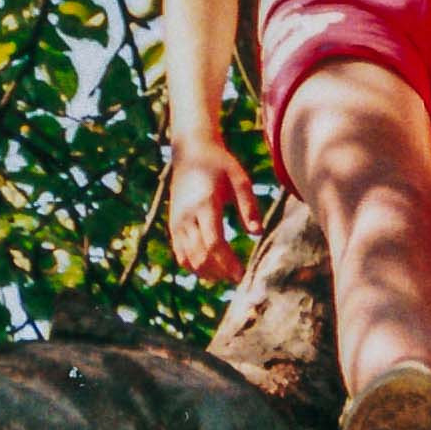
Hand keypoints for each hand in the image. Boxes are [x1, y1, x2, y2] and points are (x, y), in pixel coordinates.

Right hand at [168, 134, 263, 282]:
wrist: (190, 152)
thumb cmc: (220, 164)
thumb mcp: (240, 179)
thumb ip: (249, 206)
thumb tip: (257, 233)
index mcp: (205, 204)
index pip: (214, 243)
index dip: (227, 263)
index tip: (242, 274)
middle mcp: (187, 216)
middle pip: (201, 255)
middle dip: (220, 272)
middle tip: (238, 278)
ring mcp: (177, 221)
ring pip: (188, 258)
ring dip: (207, 272)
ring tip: (226, 276)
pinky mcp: (173, 224)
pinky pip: (180, 253)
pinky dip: (193, 266)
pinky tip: (210, 269)